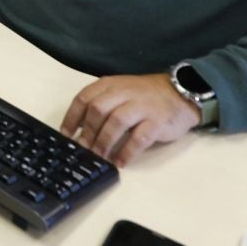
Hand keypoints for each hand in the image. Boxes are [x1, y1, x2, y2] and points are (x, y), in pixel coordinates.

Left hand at [60, 73, 199, 167]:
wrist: (181, 92)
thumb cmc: (145, 96)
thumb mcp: (121, 91)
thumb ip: (102, 103)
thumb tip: (80, 128)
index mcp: (110, 85)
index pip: (84, 98)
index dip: (72, 117)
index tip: (66, 135)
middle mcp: (124, 93)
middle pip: (98, 110)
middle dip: (87, 132)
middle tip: (83, 149)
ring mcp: (141, 106)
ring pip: (116, 122)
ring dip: (104, 142)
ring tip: (100, 157)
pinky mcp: (157, 122)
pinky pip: (139, 138)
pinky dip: (127, 152)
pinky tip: (120, 162)